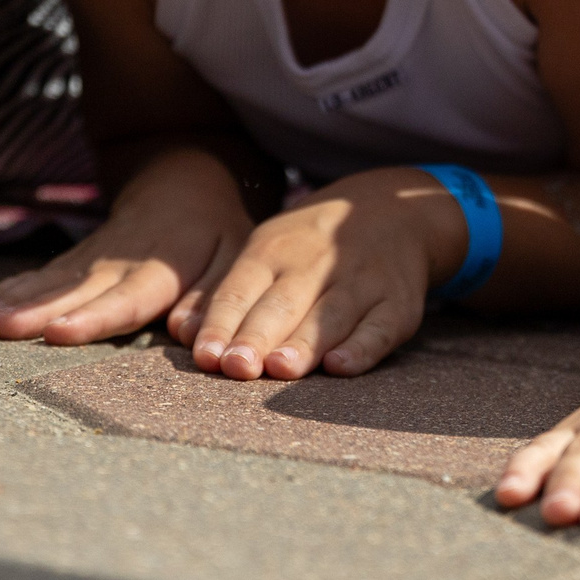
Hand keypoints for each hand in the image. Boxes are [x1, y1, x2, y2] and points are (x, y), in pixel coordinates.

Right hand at [0, 147, 251, 343]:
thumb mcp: (232, 257)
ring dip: (15, 300)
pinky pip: (42, 274)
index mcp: (161, 270)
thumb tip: (189, 334)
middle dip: (34, 310)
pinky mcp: (76, 258)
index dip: (93, 317)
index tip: (58, 332)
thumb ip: (214, 297)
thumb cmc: (215, 231)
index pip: (126, 298)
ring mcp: (92, 259)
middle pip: (75, 291)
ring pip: (51, 281)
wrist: (182, 181)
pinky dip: (12, 288)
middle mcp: (119, 264)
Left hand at [185, 167, 466, 379]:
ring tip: (281, 369)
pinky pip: (380, 328)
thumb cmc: (309, 247)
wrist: (393, 210)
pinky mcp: (397, 304)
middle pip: (283, 304)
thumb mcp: (267, 251)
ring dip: (305, 343)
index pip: (242, 289)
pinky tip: (341, 366)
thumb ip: (228, 294)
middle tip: (237, 367)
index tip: (207, 357)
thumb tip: (182, 332)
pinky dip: (362, 347)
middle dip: (258, 336)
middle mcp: (316, 263)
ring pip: (330, 316)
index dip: (223, 323)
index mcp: (274, 250)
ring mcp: (361, 282)